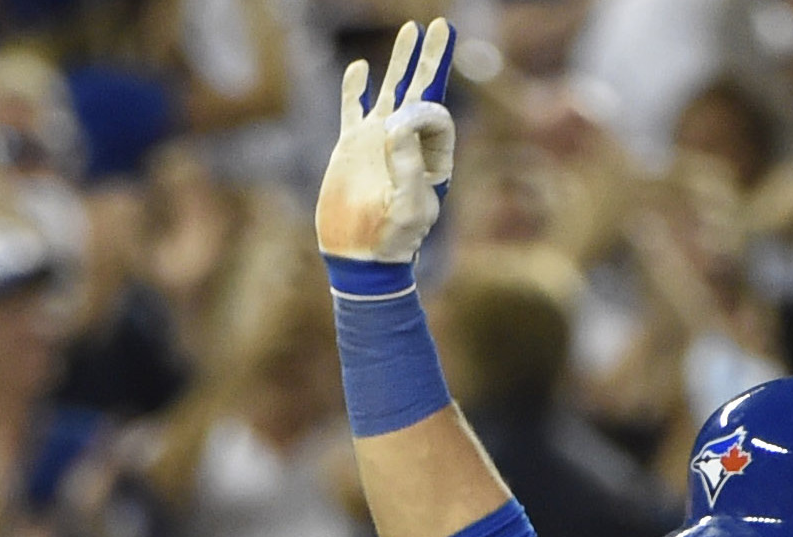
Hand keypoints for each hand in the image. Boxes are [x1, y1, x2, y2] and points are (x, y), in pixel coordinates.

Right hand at [316, 19, 456, 262]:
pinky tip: (361, 67)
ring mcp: (378, 141)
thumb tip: (398, 121)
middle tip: (441, 25)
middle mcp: (406, 143)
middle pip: (422, 90)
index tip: (400, 128)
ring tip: (411, 29)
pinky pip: (354, 107)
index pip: (435, 116)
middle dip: (432, 58)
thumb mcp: (409, 206)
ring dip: (402, 59)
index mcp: (429, 157)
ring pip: (392, 89)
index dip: (424, 113)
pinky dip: (355, 87)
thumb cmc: (393, 238)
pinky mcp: (351, 146)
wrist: (360, 255)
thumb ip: (407, 163)